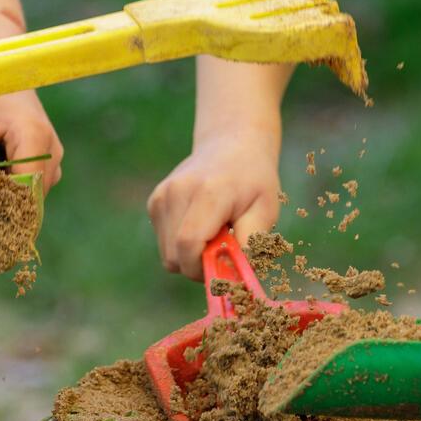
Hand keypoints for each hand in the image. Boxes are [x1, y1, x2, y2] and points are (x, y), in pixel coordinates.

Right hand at [147, 130, 281, 278]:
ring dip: (191, 256)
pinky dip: (182, 244)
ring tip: (214, 233)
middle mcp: (177, 192)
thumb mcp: (266, 209)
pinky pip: (165, 243)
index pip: (188, 244)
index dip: (203, 268)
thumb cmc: (253, 180)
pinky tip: (200, 224)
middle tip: (224, 251)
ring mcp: (161, 196)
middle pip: (175, 256)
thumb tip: (234, 276)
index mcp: (208, 193)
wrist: (231, 144)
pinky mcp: (154, 202)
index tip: (224, 268)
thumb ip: (250, 243)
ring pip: (168, 255)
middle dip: (200, 266)